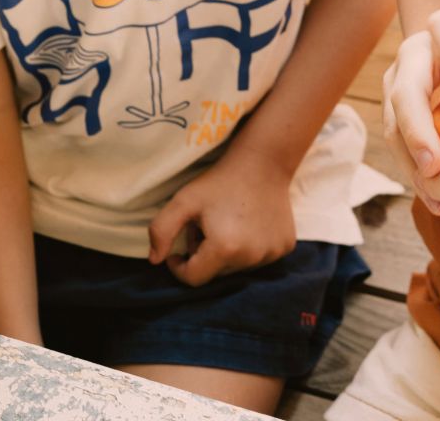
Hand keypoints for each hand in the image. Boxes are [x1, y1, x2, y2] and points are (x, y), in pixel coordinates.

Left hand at [148, 150, 295, 285]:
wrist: (263, 161)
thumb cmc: (220, 181)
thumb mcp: (184, 200)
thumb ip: (161, 230)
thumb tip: (155, 261)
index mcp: (225, 249)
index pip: (194, 278)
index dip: (180, 266)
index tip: (177, 249)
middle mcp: (251, 258)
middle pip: (217, 272)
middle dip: (204, 255)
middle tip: (204, 226)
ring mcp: (272, 254)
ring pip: (238, 266)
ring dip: (226, 252)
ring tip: (226, 222)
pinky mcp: (285, 247)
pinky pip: (259, 258)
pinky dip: (249, 248)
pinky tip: (248, 223)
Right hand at [382, 9, 439, 213]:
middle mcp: (410, 55)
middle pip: (405, 92)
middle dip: (417, 131)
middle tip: (435, 166)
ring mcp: (394, 86)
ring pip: (393, 128)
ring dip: (412, 166)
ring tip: (438, 198)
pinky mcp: (391, 117)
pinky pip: (399, 150)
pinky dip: (417, 178)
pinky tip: (439, 203)